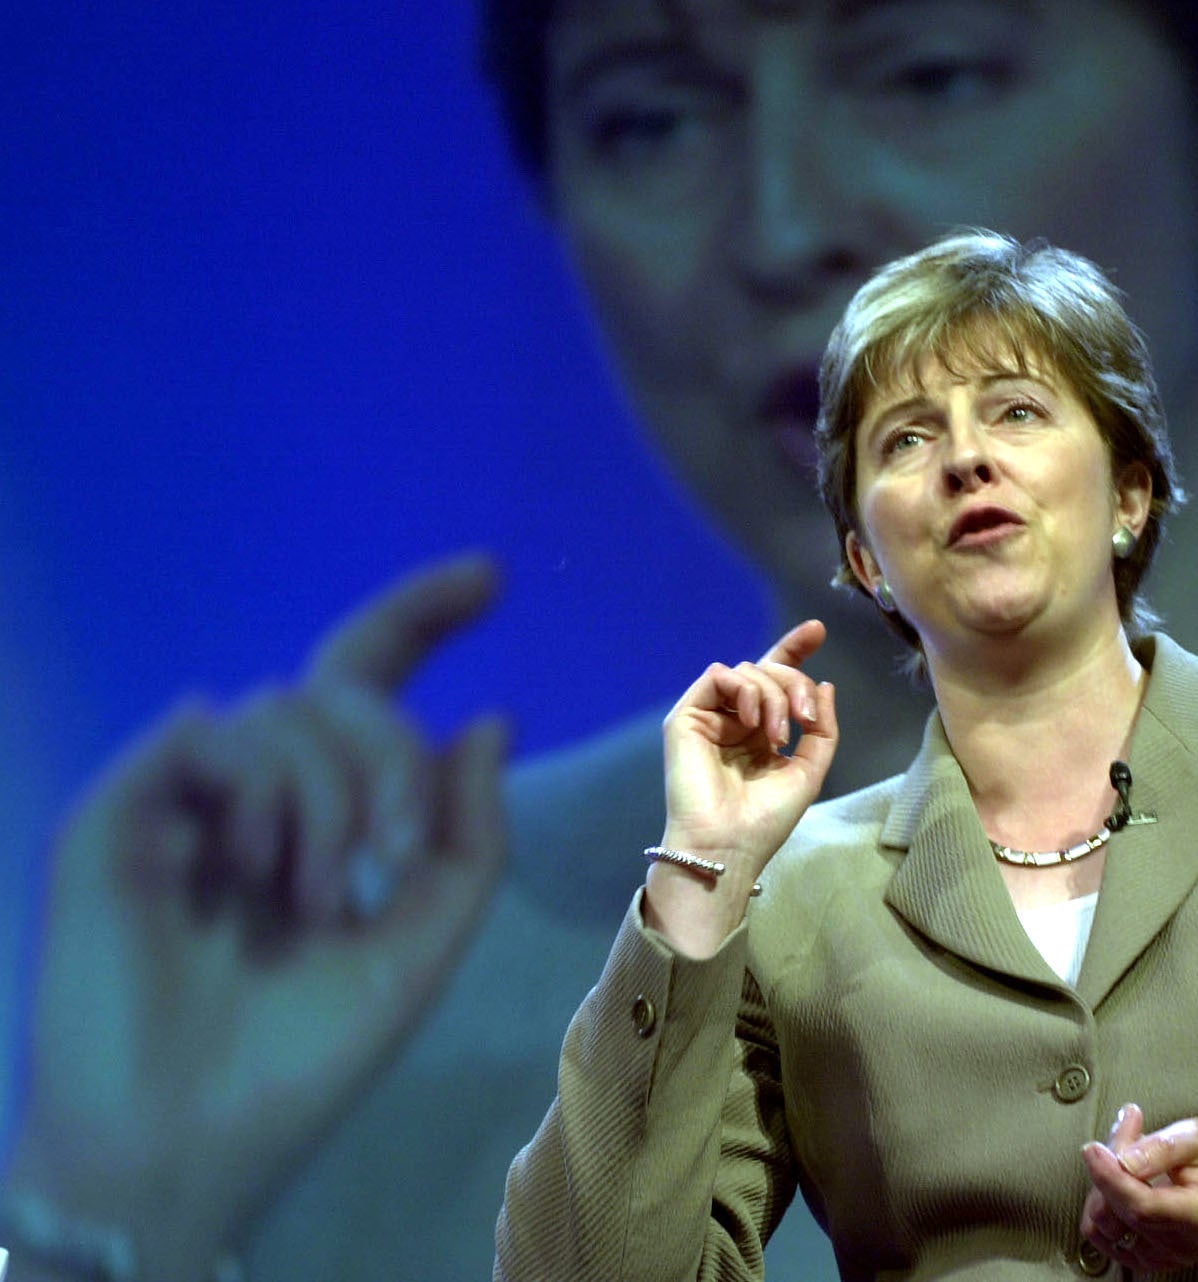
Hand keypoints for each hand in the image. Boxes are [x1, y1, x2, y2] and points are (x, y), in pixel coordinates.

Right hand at [7, 554, 507, 1280]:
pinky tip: (257, 874)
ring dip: (330, 800)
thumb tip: (489, 715)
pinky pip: (212, 734)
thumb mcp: (425, 943)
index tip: (490, 574)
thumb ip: (467, 834)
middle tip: (389, 857)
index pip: (370, 681)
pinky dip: (262, 795)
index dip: (422, 616)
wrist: (194, 1139)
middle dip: (388, 759)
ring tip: (313, 901)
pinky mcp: (120, 810)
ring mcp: (186, 796)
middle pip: (342, 690)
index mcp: (327, 811)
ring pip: (285, 710)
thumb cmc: (306, 1053)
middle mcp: (256, 790)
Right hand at [645, 621, 837, 954]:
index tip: (817, 630)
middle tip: (805, 721)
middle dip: (795, 684)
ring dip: (774, 695)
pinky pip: (719, 676)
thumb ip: (823, 728)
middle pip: (768, 671)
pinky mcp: (687, 717)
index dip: (794, 651)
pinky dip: (745, 691)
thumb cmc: (765, 819)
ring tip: (778, 736)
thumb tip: (824, 684)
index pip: (775, 680)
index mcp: (760, 731)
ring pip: (748, 671)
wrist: (728, 844)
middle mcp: (734, 720)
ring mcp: (710, 717)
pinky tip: (753, 722)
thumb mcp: (809, 770)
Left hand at [1079, 1103, 1197, 1274]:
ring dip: (1103, 1182)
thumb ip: (1161, 1148)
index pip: (1141, 1207)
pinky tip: (1121, 1176)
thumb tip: (1123, 1161)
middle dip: (1110, 1164)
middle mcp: (1181, 1245)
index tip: (1092, 1148)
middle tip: (1129, 1128)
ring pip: (1102, 1222)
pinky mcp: (1147, 1256)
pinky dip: (1102, 1201)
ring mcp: (1163, 1256)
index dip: (1109, 1178)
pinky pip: (1102, 1233)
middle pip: (1119, 1210)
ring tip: (1129, 1149)